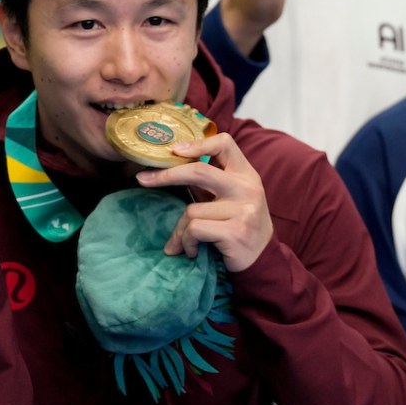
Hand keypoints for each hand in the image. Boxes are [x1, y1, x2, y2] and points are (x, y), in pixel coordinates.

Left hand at [134, 133, 272, 271]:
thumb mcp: (228, 199)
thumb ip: (207, 183)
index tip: (174, 150)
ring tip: (185, 243)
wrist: (263, 261)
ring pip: (191, 211)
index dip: (198, 143)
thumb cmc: (238, 226)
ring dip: (181, 231)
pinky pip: (195, 230)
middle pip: (198, 171)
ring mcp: (244, 209)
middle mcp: (247, 187)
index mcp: (245, 174)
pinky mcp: (236, 231)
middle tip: (142, 180)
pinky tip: (194, 251)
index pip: (224, 143)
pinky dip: (187, 242)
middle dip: (165, 176)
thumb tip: (167, 169)